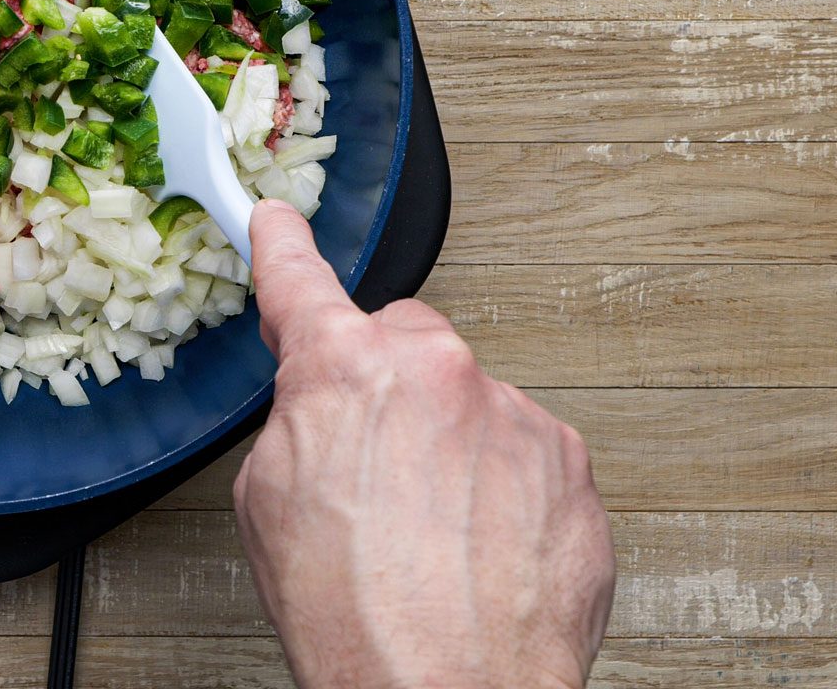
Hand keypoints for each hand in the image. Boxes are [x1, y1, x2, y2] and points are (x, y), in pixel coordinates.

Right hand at [233, 200, 614, 688]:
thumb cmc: (354, 616)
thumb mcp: (267, 502)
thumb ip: (299, 421)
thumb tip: (323, 408)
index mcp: (346, 370)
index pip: (300, 281)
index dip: (282, 246)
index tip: (278, 220)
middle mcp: (437, 373)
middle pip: (400, 342)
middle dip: (382, 386)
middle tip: (367, 466)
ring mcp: (514, 415)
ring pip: (467, 400)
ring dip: (447, 445)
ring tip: (427, 533)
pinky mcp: (569, 464)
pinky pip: (524, 450)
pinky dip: (500, 486)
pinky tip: (474, 545)